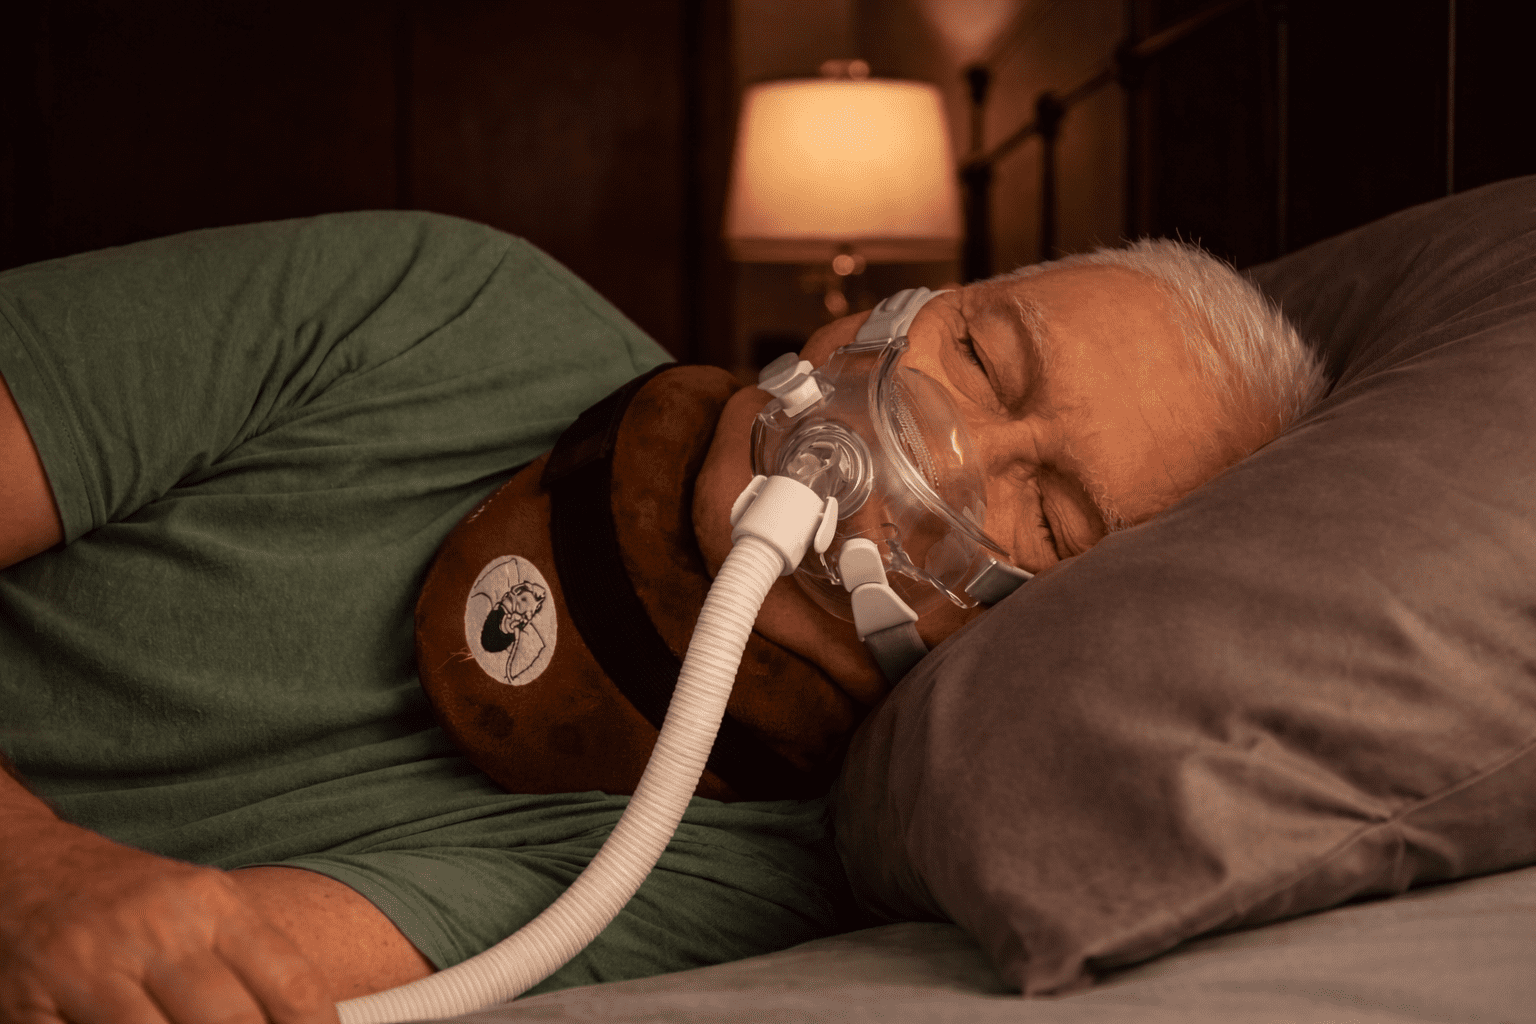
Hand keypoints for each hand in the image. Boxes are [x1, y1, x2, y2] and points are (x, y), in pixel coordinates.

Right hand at [0, 817, 337, 1023]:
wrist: (33, 864)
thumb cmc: (135, 899)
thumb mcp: (204, 908)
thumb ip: (251, 960)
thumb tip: (306, 1016)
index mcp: (214, 904)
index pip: (290, 982)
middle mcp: (157, 930)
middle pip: (231, 1022)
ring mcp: (93, 966)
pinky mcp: (34, 1002)